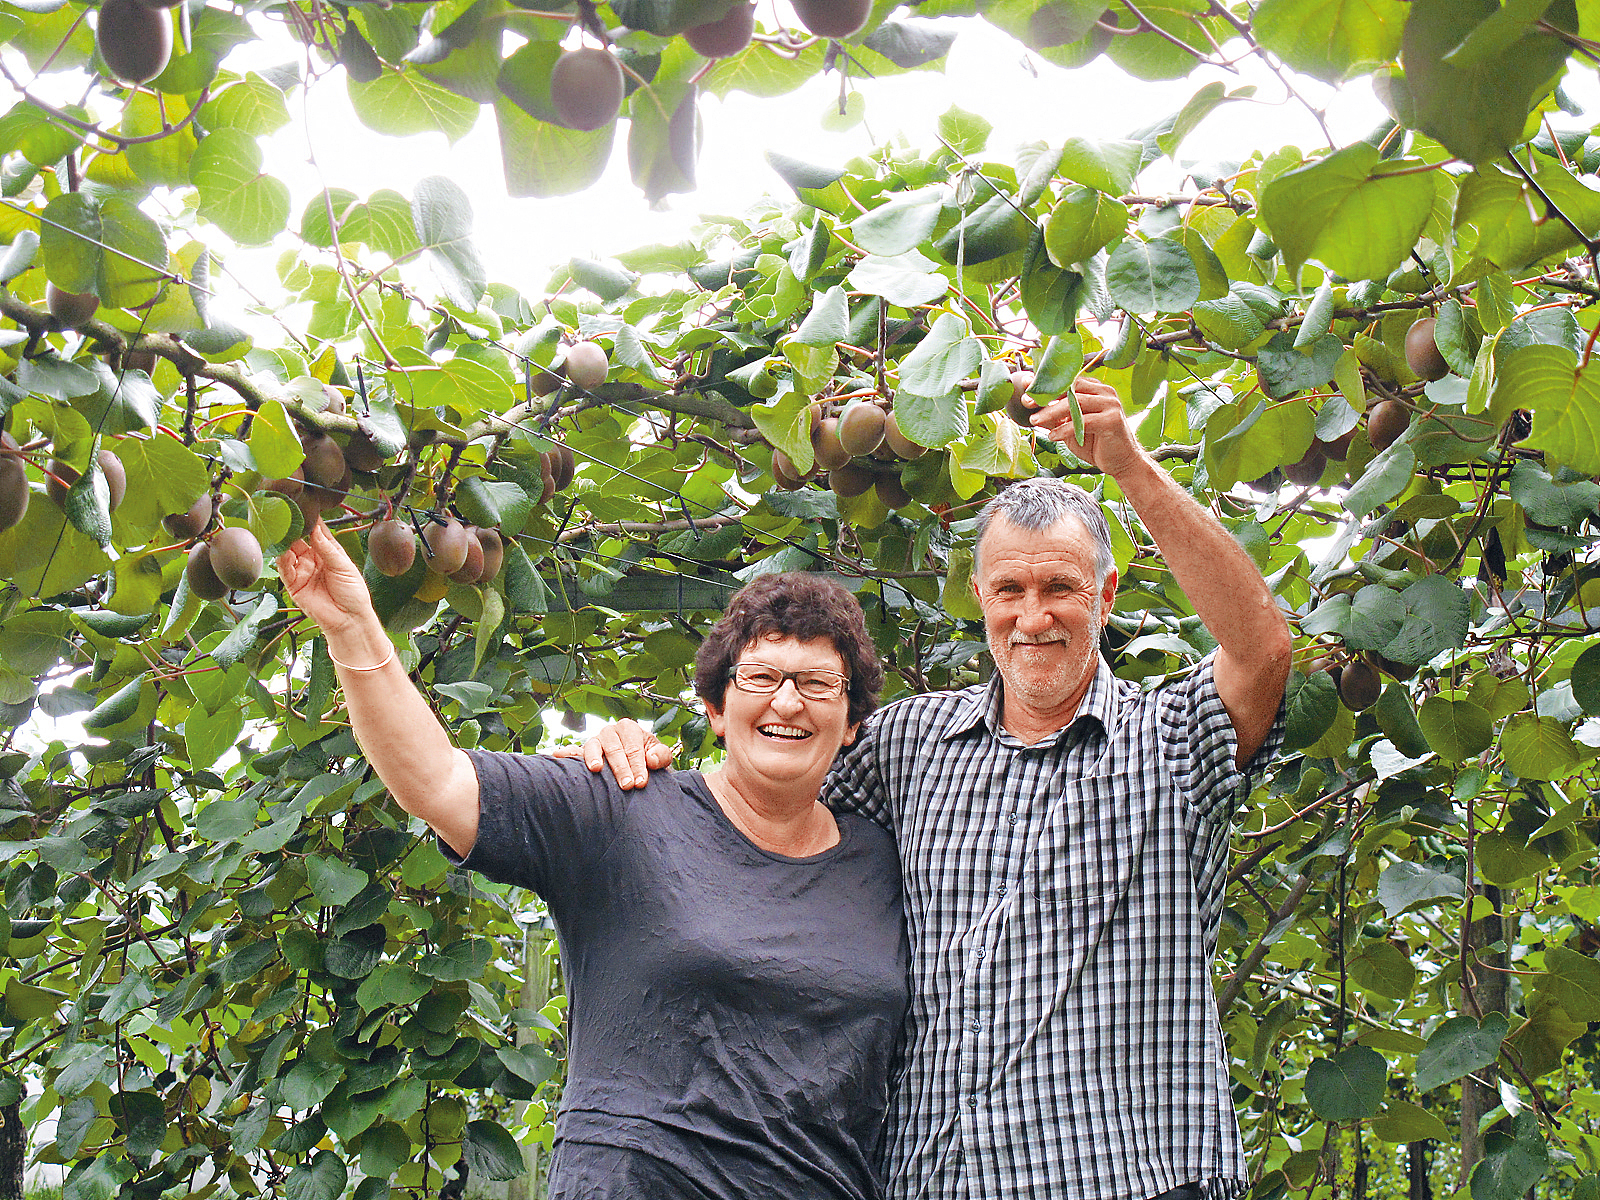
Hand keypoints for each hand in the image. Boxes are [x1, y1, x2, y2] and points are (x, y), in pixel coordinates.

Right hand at [278, 519, 380, 638]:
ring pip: (288, 551)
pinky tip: (281, 550)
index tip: (303, 506)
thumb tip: (315, 529)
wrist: (349, 619)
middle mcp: (313, 558)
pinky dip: (281, 558)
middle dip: (292, 528)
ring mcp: (302, 570)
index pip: (316, 531)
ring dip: (284, 541)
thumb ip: (327, 548)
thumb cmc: (353, 593)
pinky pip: (284, 569)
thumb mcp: (344, 566)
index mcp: (328, 551)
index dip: (310, 520)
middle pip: (299, 539)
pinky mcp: (294, 584)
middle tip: (286, 515)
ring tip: (280, 530)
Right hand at [549, 718, 674, 788]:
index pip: (633, 748)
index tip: (641, 782)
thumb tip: (651, 759)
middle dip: (621, 768)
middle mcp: (610, 731)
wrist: (638, 765)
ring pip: (593, 747)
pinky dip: (567, 753)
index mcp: (629, 728)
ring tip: (596, 769)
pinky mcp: (584, 752)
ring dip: (594, 758)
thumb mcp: (661, 757)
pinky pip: (575, 751)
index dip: (638, 765)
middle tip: (627, 786)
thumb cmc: (649, 760)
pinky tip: (557, 755)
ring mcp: (595, 741)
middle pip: (614, 749)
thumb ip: (661, 756)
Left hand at [1030, 377, 1145, 478]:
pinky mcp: (1112, 421)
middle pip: (1072, 388)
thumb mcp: (1070, 429)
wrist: (1122, 462)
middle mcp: (1105, 393)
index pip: (1069, 381)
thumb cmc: (1096, 444)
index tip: (1026, 385)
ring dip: (1052, 411)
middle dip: (1047, 395)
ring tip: (1035, 420)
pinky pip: (1084, 421)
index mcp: (1095, 389)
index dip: (1047, 383)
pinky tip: (1052, 436)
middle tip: (1027, 402)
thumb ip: (1054, 418)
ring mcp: (1111, 405)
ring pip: (1076, 402)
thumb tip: (1031, 410)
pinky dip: (1065, 429)